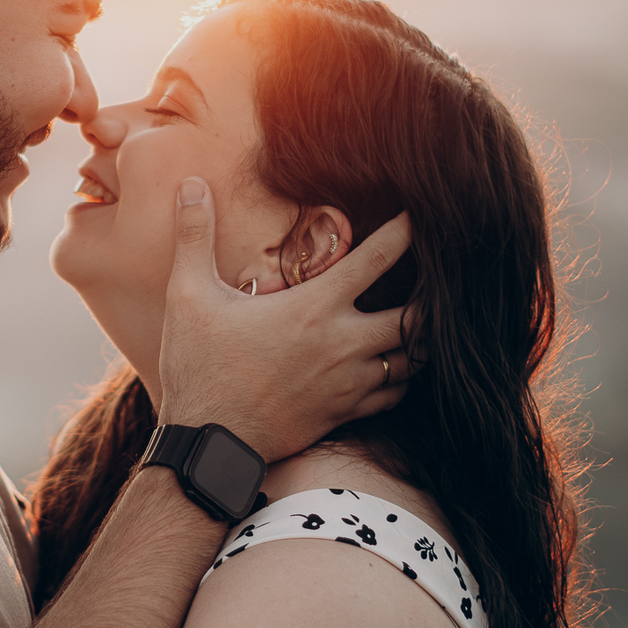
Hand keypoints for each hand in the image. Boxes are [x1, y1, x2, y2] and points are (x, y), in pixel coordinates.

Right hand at [158, 179, 411, 460]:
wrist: (208, 443)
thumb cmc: (198, 366)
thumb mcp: (188, 295)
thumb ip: (195, 236)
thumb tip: (191, 184)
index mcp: (314, 307)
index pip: (378, 258)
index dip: (405, 231)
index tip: (419, 214)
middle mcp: (343, 343)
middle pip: (416, 315)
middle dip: (433, 293)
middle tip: (439, 276)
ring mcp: (348, 382)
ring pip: (413, 358)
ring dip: (419, 337)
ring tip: (423, 320)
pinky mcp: (344, 412)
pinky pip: (395, 394)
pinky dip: (403, 376)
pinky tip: (395, 365)